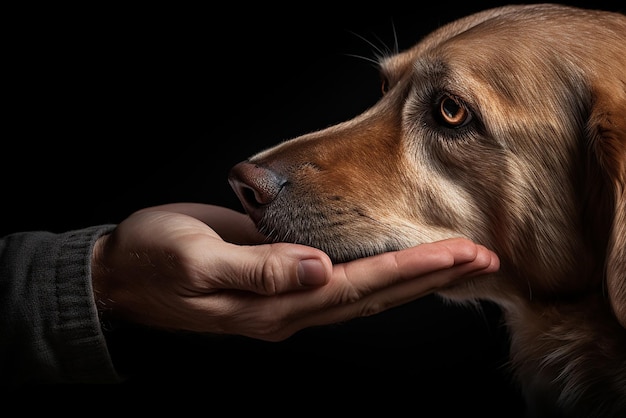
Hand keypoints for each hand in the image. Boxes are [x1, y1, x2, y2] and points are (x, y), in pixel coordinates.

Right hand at [92, 203, 498, 340]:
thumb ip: (259, 270)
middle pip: (376, 294)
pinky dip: (380, 269)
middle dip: (432, 277)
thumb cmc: (152, 262)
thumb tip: (319, 269)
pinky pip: (344, 277)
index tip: (461, 255)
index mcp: (273, 306)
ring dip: (415, 274)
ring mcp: (288, 294)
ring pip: (367, 289)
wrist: (122, 272)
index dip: (411, 270)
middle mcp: (290, 307)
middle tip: (486, 259)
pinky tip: (402, 259)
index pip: (358, 286)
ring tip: (462, 260)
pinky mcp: (282, 275)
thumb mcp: (195, 262)